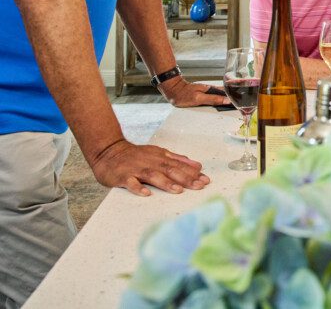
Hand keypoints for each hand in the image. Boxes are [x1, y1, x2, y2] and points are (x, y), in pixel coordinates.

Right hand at [89, 139, 209, 195]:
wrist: (109, 151)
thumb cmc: (137, 155)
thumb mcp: (159, 153)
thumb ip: (178, 159)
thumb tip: (197, 165)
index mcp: (161, 158)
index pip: (180, 166)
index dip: (193, 173)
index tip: (206, 180)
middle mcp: (151, 163)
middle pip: (170, 170)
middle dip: (186, 178)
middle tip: (199, 186)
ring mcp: (137, 170)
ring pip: (153, 175)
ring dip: (166, 183)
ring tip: (178, 190)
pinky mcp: (123, 176)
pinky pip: (131, 183)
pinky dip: (138, 188)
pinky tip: (146, 194)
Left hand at [160, 76, 230, 107]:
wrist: (172, 90)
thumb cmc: (184, 95)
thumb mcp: (199, 99)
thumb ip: (213, 99)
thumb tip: (226, 100)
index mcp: (211, 89)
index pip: (226, 93)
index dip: (233, 98)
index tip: (239, 104)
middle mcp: (210, 90)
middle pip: (223, 95)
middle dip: (230, 99)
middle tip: (237, 106)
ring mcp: (205, 92)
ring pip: (218, 96)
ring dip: (224, 101)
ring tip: (230, 107)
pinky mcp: (201, 95)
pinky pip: (212, 98)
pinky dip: (216, 102)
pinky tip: (217, 105)